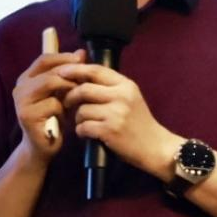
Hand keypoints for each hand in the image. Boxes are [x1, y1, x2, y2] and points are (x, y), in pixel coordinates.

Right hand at [13, 49, 84, 161]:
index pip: (45, 58)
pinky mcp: (27, 115)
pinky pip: (53, 104)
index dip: (64, 57)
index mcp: (26, 79)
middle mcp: (20, 88)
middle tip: (85, 82)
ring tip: (73, 101)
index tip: (82, 59)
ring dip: (67, 91)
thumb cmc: (53, 119)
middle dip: (70, 75)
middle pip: (49, 70)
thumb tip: (82, 52)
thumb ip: (68, 74)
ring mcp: (21, 102)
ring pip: (51, 83)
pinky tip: (62, 120)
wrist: (41, 148)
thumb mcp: (61, 93)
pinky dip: (63, 111)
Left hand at [57, 63, 180, 178]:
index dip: (76, 69)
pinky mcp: (110, 131)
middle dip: (70, 96)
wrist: (155, 147)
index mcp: (126, 85)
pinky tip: (87, 134)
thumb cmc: (139, 123)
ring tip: (83, 123)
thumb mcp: (129, 98)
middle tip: (66, 103)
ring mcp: (116, 114)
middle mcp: (121, 96)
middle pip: (84, 89)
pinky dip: (81, 131)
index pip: (96, 70)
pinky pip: (83, 127)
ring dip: (77, 118)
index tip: (61, 71)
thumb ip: (110, 87)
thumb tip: (81, 76)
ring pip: (82, 109)